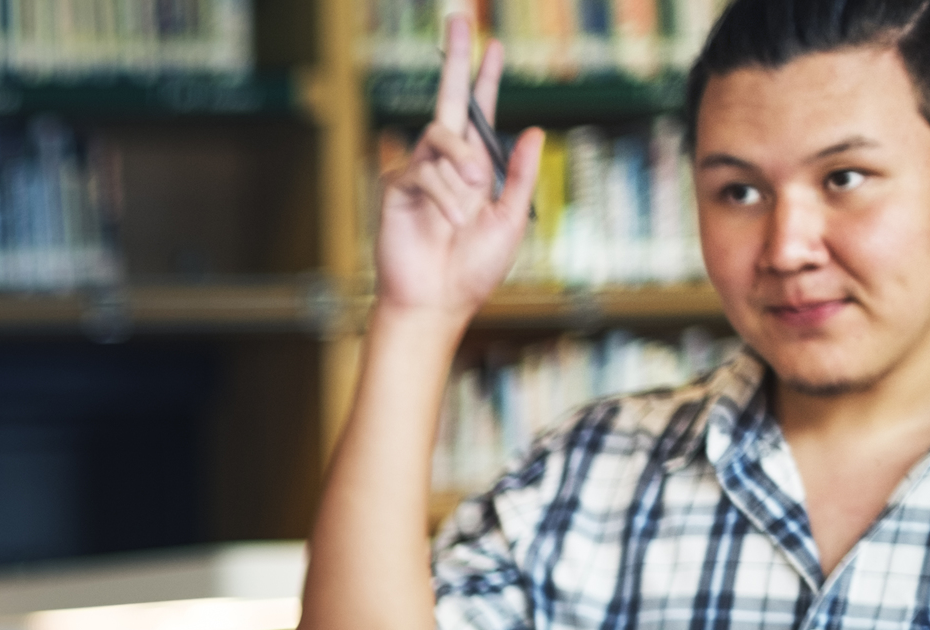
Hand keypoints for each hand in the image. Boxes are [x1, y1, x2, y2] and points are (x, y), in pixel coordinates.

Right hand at [372, 17, 542, 323]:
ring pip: (443, 137)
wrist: (436, 302)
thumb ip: (520, 175)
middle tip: (459, 19)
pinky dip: (443, 195)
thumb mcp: (511, 219)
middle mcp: (447, 163)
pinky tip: (448, 220)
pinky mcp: (397, 189)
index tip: (493, 46)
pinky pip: (424, 170)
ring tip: (469, 206)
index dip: (486, 79)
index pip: (480, 114)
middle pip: (449, 98)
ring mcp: (420, 173)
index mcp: (476, 167)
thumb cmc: (473, 270)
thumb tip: (532, 130)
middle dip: (455, 59)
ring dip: (462, 169)